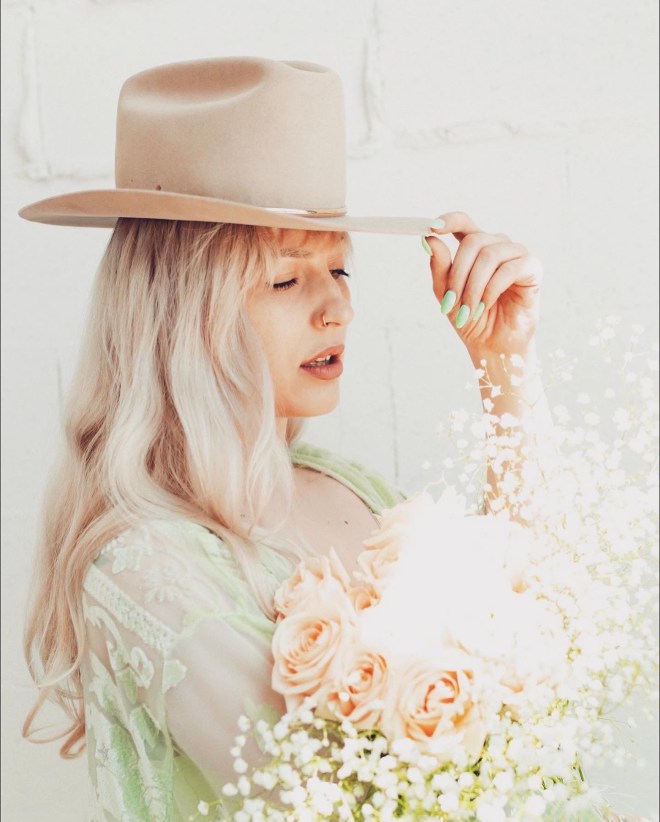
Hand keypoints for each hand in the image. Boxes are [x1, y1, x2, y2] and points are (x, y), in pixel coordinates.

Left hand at [425, 211, 541, 361]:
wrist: (492, 345)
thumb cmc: (471, 317)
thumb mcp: (447, 294)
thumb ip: (440, 267)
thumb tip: (429, 240)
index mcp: (476, 248)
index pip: (463, 222)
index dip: (449, 220)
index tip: (432, 228)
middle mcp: (497, 245)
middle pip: (473, 241)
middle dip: (457, 274)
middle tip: (450, 302)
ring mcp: (516, 254)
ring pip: (489, 256)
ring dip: (473, 286)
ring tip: (468, 310)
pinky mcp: (532, 268)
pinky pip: (509, 269)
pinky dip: (491, 290)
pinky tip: (485, 306)